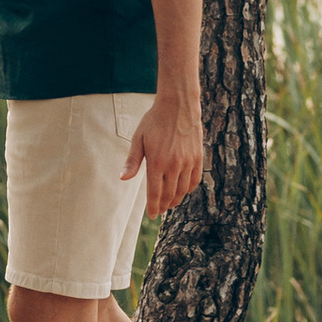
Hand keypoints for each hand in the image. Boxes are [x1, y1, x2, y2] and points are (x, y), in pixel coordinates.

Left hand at [122, 92, 204, 216]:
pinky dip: (189, 189)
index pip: (155, 193)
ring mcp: (188, 162)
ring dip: (176, 199)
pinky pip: (195, 180)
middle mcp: (174, 165)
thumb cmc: (154, 121)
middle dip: (164, 205)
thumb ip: (132, 161)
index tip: (152, 215)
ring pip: (183, 190)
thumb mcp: (139, 139)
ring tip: (170, 203)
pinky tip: (183, 190)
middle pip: (169, 195)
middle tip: (160, 210)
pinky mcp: (198, 158)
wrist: (178, 106)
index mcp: (157, 162)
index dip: (153, 207)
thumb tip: (123, 178)